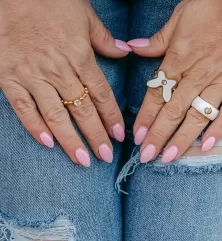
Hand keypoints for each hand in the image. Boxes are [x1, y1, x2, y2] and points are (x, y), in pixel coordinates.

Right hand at [0, 0, 131, 165]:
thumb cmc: (51, 0)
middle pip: (83, 110)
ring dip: (70, 140)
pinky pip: (23, 107)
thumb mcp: (85, 15)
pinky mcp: (8, 77)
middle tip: (106, 156)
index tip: (119, 135)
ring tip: (83, 160)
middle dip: (96, 136)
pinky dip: (34, 126)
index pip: (101, 94)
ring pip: (56, 115)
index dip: (112, 117)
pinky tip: (48, 143)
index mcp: (80, 56)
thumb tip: (125, 51)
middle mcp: (58, 70)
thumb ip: (105, 39)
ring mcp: (32, 75)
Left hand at [128, 0, 221, 162]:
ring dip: (182, 139)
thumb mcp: (180, 17)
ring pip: (198, 116)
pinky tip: (207, 147)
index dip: (145, 118)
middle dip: (157, 136)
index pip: (156, 94)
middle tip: (146, 157)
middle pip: (173, 111)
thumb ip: (157, 40)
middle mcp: (197, 75)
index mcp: (179, 59)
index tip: (137, 137)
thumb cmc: (216, 6)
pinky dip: (219, 130)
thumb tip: (133, 48)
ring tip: (169, 158)